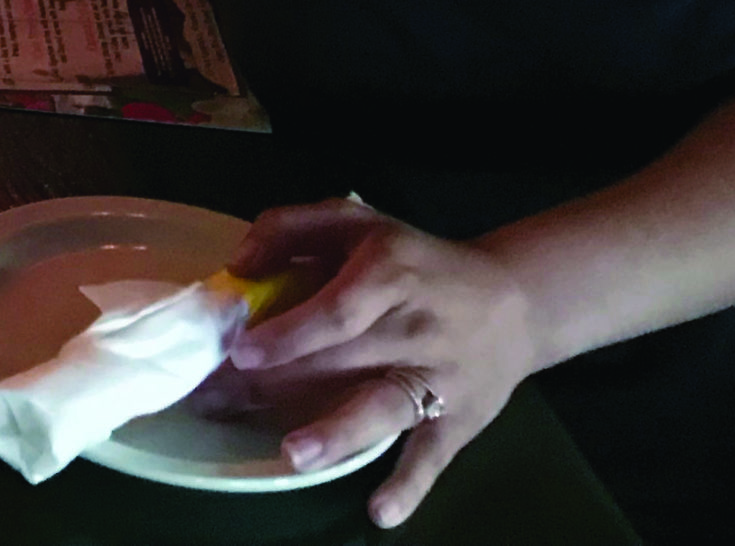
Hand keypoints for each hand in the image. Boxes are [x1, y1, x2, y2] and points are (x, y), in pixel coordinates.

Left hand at [216, 200, 542, 527]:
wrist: (516, 299)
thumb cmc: (414, 259)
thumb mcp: (357, 222)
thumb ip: (291, 228)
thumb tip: (237, 263)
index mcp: (389, 273)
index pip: (337, 310)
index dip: (290, 333)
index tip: (240, 353)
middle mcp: (415, 326)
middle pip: (342, 361)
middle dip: (277, 385)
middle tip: (218, 404)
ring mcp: (440, 378)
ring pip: (384, 407)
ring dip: (339, 433)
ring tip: (294, 455)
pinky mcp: (461, 418)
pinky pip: (432, 454)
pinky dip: (409, 485)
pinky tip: (380, 512)